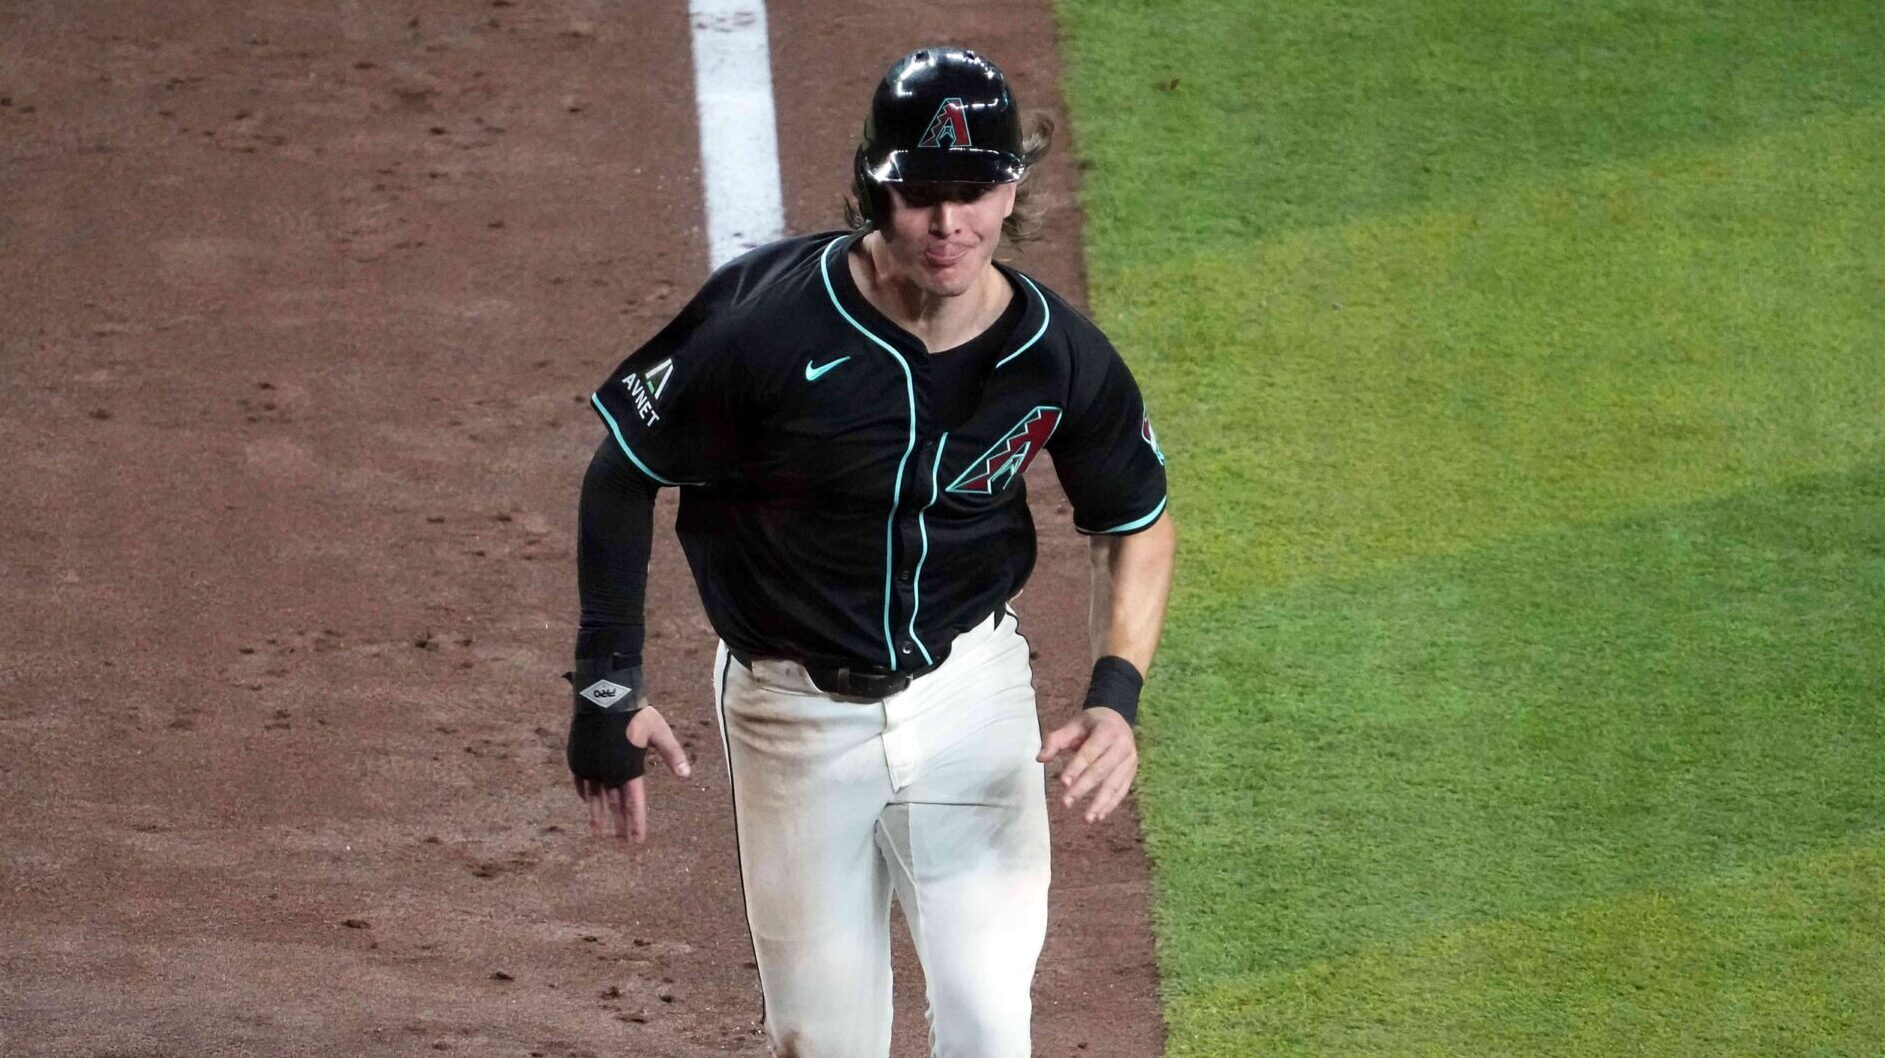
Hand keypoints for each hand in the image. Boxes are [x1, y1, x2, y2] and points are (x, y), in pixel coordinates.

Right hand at [573, 705, 691, 843]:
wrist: (602, 695)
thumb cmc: (634, 713)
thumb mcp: (659, 731)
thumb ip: (672, 754)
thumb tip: (686, 775)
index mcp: (628, 769)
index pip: (633, 803)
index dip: (635, 822)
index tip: (636, 840)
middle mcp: (607, 773)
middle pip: (614, 804)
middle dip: (618, 824)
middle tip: (620, 842)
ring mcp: (590, 767)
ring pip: (595, 798)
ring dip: (597, 815)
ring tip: (597, 832)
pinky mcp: (578, 759)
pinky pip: (581, 783)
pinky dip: (585, 794)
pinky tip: (587, 802)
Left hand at [1035, 707, 1137, 822]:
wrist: (1117, 719)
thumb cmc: (1091, 724)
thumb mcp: (1074, 725)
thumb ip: (1056, 740)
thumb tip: (1040, 758)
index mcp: (1107, 730)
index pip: (1090, 752)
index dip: (1076, 768)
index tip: (1063, 783)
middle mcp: (1123, 745)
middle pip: (1101, 770)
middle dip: (1083, 788)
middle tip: (1066, 803)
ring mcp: (1130, 760)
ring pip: (1114, 784)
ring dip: (1100, 803)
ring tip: (1087, 818)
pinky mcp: (1132, 772)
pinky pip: (1122, 791)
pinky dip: (1111, 805)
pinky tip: (1099, 816)